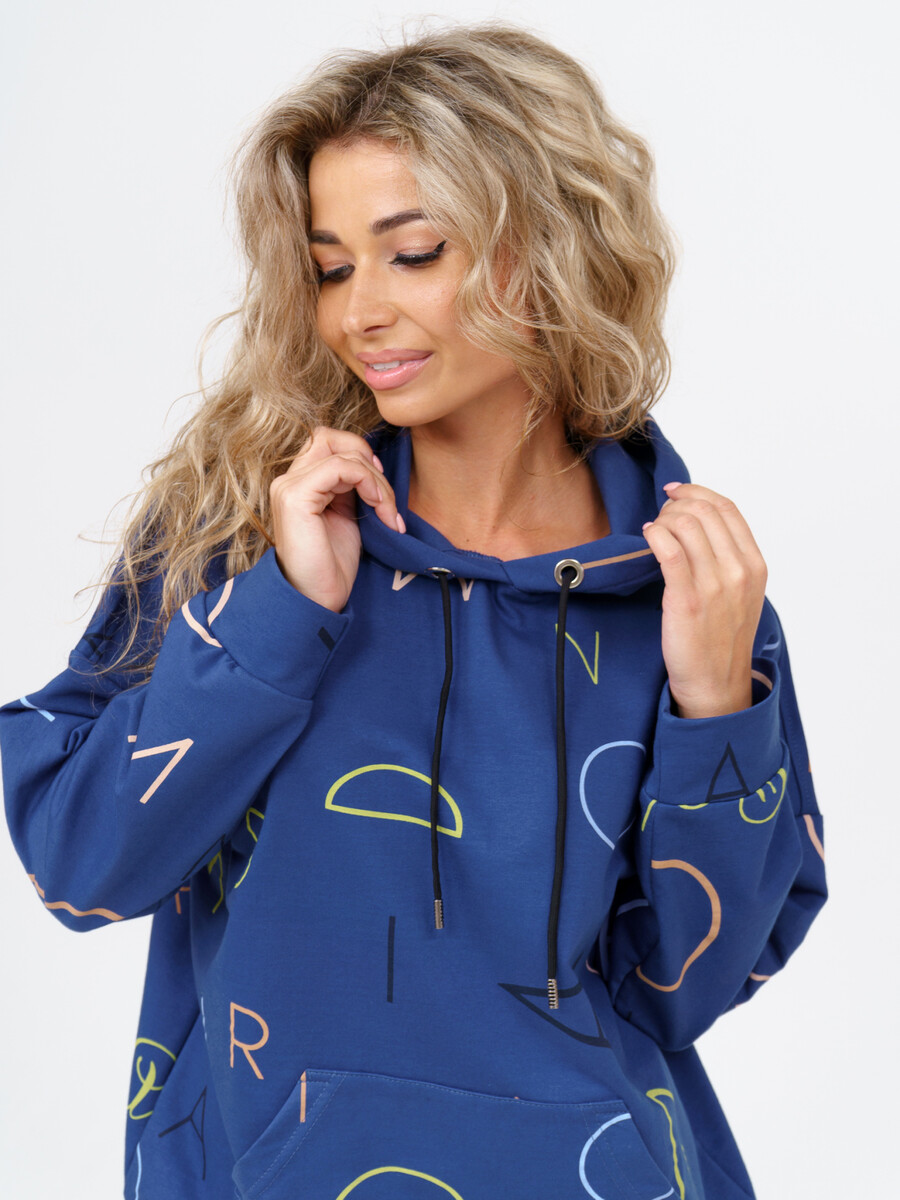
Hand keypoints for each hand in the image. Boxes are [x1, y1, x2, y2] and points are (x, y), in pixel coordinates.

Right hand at [269, 427, 405, 612]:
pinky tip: (379, 509)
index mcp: (300, 484)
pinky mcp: (296, 496)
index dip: (361, 455)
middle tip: (386, 499)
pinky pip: (340, 467)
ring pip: (343, 453)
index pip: (330, 443)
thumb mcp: (347, 516)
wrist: (316, 600)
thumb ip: (352, 488)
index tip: (382, 490)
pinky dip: (369, 483)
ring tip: (387, 513)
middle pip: (333, 438)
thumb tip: (373, 466)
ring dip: (376, 481)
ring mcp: (289, 486)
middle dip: (369, 463)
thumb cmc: (332, 565)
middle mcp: (288, 480)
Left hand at [641, 483, 766, 718]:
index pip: (727, 508)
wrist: (716, 684)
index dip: (698, 491)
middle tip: (661, 516)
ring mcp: (714, 585)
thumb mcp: (741, 593)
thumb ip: (729, 558)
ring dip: (663, 519)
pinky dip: (654, 534)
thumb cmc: (722, 638)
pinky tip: (648, 536)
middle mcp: (739, 571)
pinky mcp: (686, 600)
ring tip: (654, 531)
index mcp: (755, 565)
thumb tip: (698, 521)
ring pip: (685, 525)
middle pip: (704, 511)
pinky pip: (668, 550)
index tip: (676, 491)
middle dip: (676, 504)